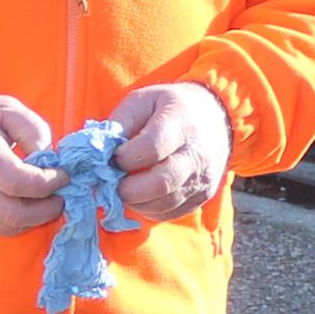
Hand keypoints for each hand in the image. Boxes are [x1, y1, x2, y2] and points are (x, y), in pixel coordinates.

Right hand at [0, 90, 62, 237]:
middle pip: (14, 214)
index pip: (16, 181)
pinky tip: (30, 204)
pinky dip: (22, 221)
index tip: (63, 174)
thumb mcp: (6, 107)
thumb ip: (33, 129)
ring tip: (48, 199)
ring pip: (10, 226)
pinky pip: (0, 228)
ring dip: (37, 218)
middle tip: (62, 194)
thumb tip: (50, 160)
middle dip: (47, 209)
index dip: (47, 182)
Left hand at [108, 81, 233, 223]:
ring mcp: (202, 179)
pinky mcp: (202, 197)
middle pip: (159, 183)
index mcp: (181, 123)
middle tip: (112, 181)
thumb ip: (119, 123)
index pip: (151, 148)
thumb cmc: (170, 107)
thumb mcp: (142, 100)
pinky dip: (148, 208)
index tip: (114, 157)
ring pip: (162, 203)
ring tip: (125, 187)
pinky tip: (140, 194)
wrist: (216, 118)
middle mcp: (196, 154)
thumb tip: (98, 152)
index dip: (125, 158)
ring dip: (135, 201)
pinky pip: (169, 213)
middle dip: (127, 188)